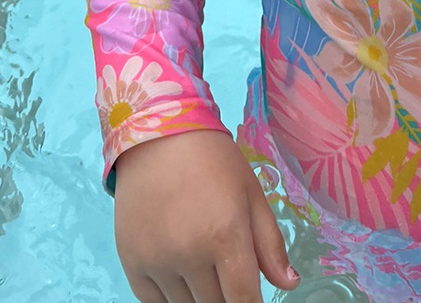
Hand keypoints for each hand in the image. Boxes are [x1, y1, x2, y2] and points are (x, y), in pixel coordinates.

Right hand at [113, 130, 299, 302]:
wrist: (157, 134)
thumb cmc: (211, 160)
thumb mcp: (250, 193)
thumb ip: (270, 244)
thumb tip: (289, 284)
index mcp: (225, 234)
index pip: (244, 302)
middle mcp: (188, 252)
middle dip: (228, 298)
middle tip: (228, 273)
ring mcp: (156, 260)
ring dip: (200, 298)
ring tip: (204, 266)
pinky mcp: (131, 261)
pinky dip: (170, 298)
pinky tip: (180, 274)